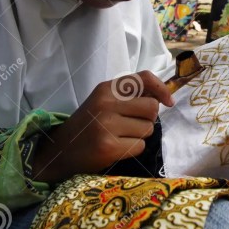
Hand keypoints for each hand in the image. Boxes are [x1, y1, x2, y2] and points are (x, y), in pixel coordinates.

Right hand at [32, 71, 173, 183]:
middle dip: (148, 119)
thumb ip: (129, 95)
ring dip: (140, 136)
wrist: (60, 150)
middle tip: (132, 124)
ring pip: (148, 129)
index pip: (144, 78)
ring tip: (120, 136)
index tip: (168, 102)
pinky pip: (140, 146)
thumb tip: (163, 98)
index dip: (161, 89)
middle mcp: (106, 103)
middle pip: (152, 108)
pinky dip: (133, 149)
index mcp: (106, 88)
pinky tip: (116, 148)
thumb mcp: (104, 101)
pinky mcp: (109, 146)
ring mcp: (107, 125)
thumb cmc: (88, 124)